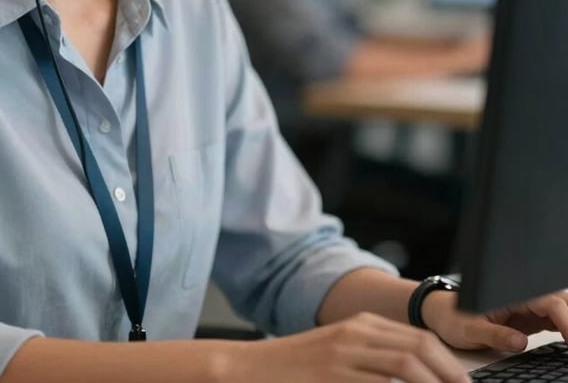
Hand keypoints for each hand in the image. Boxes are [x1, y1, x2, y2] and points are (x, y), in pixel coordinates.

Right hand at [236, 312, 468, 381]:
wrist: (252, 368)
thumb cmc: (298, 367)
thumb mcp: (339, 353)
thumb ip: (375, 360)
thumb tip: (416, 374)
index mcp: (361, 324)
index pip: (418, 337)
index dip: (448, 362)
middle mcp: (356, 333)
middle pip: (417, 348)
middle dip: (449, 374)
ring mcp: (344, 355)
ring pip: (404, 364)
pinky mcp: (333, 376)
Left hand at [422, 289, 567, 351]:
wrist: (442, 313)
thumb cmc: (453, 316)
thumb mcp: (469, 329)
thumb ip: (495, 335)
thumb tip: (521, 342)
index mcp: (510, 293)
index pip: (548, 302)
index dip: (567, 321)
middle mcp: (523, 296)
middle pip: (560, 302)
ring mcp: (529, 307)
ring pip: (560, 309)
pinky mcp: (531, 318)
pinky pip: (556, 321)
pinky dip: (567, 331)